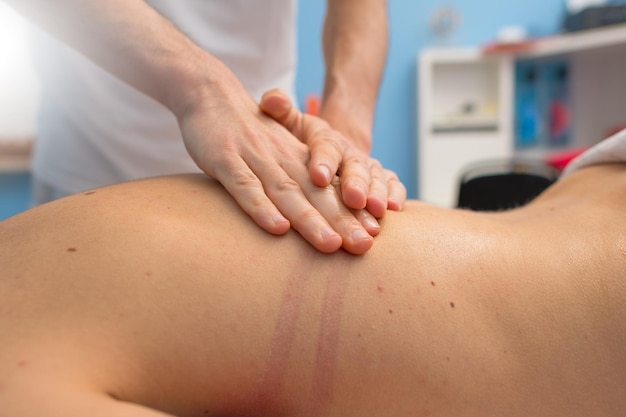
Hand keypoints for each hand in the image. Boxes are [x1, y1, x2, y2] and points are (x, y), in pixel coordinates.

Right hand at [176, 76, 377, 254]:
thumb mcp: (279, 150)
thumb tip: (314, 215)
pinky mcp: (226, 159)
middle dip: (342, 221)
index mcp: (299, 158)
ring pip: (287, 192)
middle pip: (316, 193)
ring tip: (331, 245)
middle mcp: (283, 158)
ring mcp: (255, 157)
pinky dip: (262, 208)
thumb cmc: (248, 132)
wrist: (211, 94)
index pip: (330, 188)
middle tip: (364, 246)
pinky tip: (278, 229)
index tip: (372, 239)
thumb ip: (298, 178)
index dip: (351, 213)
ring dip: (310, 220)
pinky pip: (245, 187)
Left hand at [260, 89, 405, 218]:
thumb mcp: (288, 122)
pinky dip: (396, 195)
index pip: (325, 146)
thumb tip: (272, 100)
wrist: (331, 146)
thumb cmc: (302, 140)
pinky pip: (393, 185)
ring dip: (378, 193)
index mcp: (325, 139)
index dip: (324, 161)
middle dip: (357, 183)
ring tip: (376, 209)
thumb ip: (278, 110)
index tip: (318, 176)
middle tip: (354, 199)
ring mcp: (367, 167)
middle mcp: (349, 153)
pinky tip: (395, 209)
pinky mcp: (381, 181)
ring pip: (376, 177)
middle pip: (355, 166)